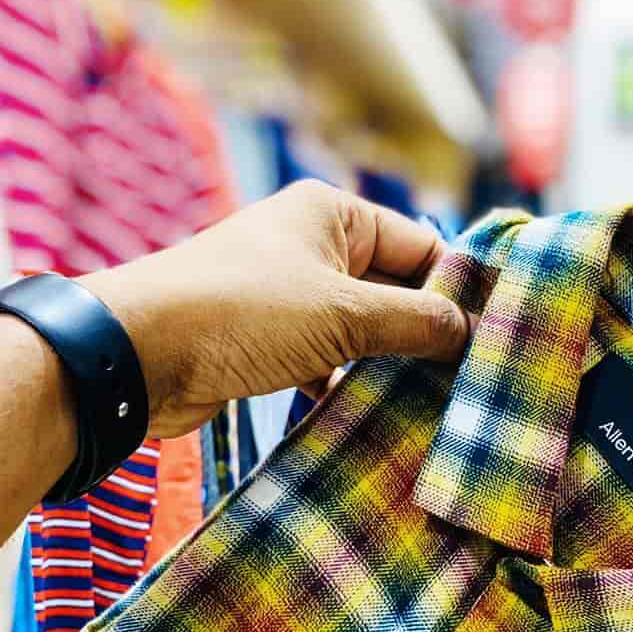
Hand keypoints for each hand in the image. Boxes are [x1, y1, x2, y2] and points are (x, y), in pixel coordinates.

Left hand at [82, 181, 471, 438]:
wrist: (136, 355)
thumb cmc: (240, 313)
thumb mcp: (341, 314)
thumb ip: (413, 322)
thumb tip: (468, 331)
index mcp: (333, 215)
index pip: (422, 246)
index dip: (459, 291)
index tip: (496, 338)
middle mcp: (311, 246)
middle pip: (393, 290)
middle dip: (426, 333)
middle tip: (475, 380)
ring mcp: (287, 295)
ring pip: (360, 330)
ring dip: (387, 364)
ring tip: (436, 404)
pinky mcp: (266, 341)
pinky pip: (326, 359)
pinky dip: (347, 384)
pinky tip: (374, 417)